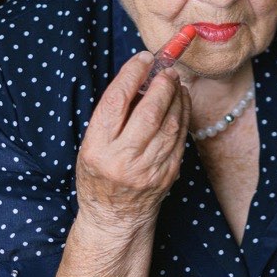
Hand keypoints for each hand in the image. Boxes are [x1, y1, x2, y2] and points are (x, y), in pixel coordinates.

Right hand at [75, 52, 190, 235]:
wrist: (115, 218)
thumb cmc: (99, 174)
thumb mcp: (93, 144)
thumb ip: (114, 114)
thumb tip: (142, 77)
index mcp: (97, 148)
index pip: (116, 102)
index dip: (132, 75)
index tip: (144, 59)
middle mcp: (122, 160)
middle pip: (149, 112)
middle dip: (162, 85)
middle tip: (167, 70)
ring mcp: (148, 169)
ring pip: (170, 123)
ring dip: (177, 97)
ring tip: (176, 82)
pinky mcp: (168, 174)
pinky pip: (180, 137)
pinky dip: (184, 114)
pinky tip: (182, 101)